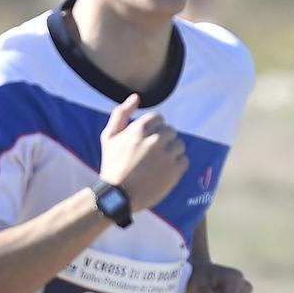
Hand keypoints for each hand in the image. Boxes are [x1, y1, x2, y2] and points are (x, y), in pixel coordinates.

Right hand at [99, 94, 188, 210]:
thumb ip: (121, 114)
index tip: (146, 141)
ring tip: (159, 163)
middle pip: (170, 131)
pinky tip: (164, 171)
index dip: (153, 129)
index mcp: (141, 128)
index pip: (159, 119)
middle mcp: (156, 139)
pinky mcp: (175, 171)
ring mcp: (167, 156)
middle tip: (151, 154)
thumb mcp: (109, 137)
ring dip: (171, 152)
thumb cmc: (112, 165)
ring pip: (179, 145)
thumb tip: (136, 97)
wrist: (118, 195)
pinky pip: (184, 161)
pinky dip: (177, 165)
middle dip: (163, 140)